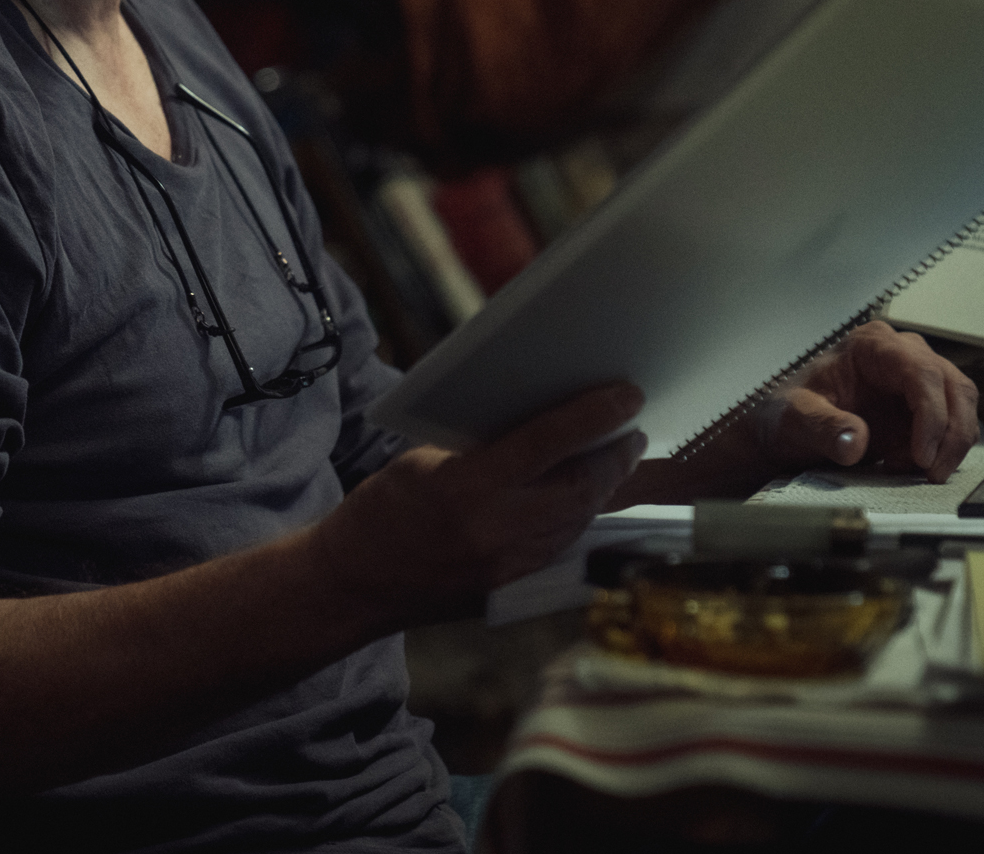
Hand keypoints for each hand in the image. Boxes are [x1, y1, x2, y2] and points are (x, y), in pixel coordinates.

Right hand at [315, 384, 646, 626]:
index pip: (548, 442)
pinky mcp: (510, 589)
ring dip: (604, 487)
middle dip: (615, 455)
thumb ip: (481, 448)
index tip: (628, 394)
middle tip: (633, 428)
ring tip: (618, 457)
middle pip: (581, 488)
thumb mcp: (421, 462)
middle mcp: (495, 531)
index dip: (594, 416)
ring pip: (578, 520)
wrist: (351, 585)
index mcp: (465, 488)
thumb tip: (536, 428)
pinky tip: (583, 496)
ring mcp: (507, 567)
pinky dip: (579, 516)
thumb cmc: (379, 512)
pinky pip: (561, 546)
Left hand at [757, 321, 977, 481]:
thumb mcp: (796, 420)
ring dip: (950, 445)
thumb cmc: (790, 413)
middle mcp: (902, 355)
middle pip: (954, 388)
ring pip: (962, 406)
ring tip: (914, 471)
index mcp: (872, 345)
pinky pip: (953, 426)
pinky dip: (942, 450)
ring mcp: (917, 380)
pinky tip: (909, 466)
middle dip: (951, 434)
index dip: (931, 414)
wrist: (789, 429)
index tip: (922, 454)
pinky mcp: (924, 407)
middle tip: (931, 472)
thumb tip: (855, 441)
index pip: (921, 371)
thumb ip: (823, 428)